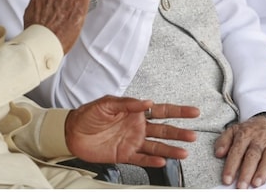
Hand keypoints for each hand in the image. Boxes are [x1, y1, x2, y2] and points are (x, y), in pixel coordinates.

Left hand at [65, 96, 198, 167]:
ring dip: (170, 150)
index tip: (193, 112)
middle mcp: (138, 127)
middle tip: (193, 136)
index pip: (161, 111)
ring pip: (156, 147)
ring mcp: (133, 142)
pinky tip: (161, 162)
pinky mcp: (125, 155)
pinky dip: (151, 161)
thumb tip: (147, 102)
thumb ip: (127, 103)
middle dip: (179, 133)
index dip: (178, 111)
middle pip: (163, 130)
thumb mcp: (106, 103)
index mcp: (135, 112)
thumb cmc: (88, 114)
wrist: (72, 132)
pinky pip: (141, 159)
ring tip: (183, 152)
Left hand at [214, 115, 265, 187]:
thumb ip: (223, 141)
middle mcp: (258, 139)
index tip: (227, 179)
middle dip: (246, 172)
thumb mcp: (233, 130)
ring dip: (262, 171)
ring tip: (256, 183)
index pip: (236, 151)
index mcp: (244, 134)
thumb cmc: (249, 130)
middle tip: (241, 186)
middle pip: (252, 156)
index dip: (231, 166)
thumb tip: (218, 153)